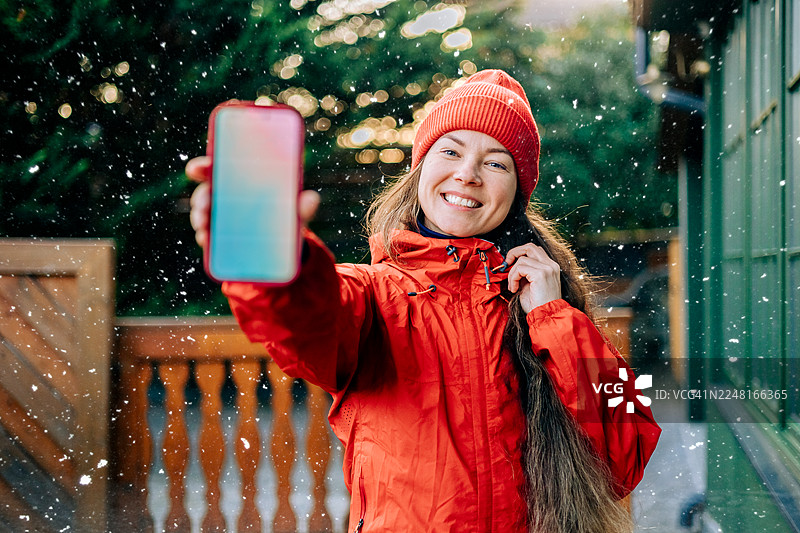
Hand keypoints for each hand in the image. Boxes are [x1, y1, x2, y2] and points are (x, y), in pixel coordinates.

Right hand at [185, 156, 320, 247]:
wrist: (285, 248)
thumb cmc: (287, 218)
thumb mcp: (296, 212)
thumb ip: (303, 207)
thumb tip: (312, 199)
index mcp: (242, 182)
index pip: (218, 168)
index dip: (204, 166)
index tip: (196, 169)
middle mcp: (228, 196)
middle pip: (207, 191)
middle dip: (201, 196)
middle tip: (205, 205)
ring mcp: (222, 217)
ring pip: (203, 213)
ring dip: (199, 217)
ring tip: (204, 225)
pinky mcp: (220, 238)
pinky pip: (207, 235)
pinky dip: (204, 237)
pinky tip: (206, 240)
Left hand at [504, 243, 561, 313]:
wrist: (547, 317)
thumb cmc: (538, 304)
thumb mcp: (530, 285)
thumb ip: (524, 273)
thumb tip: (511, 266)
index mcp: (550, 267)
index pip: (534, 250)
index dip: (520, 253)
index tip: (510, 264)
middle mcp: (551, 265)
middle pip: (529, 247)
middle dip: (514, 253)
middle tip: (506, 265)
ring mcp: (547, 268)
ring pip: (522, 259)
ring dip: (512, 273)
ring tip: (512, 286)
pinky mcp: (540, 274)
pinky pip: (520, 268)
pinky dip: (513, 278)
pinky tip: (514, 289)